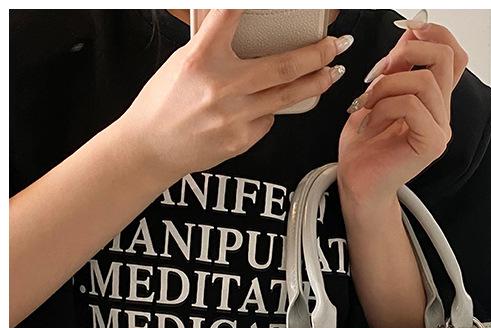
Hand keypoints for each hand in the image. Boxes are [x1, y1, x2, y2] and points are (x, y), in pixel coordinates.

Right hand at [117, 9, 351, 185]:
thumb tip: (247, 37)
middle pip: (283, 66)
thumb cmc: (165, 102)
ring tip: (333, 72)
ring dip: (316, 82)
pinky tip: (262, 107)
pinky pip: (268, 119)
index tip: (280, 0)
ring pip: (288, 96)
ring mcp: (235, 115)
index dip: (251, 5)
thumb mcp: (182, 63)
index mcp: (200, 58)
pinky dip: (270, 109)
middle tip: (337, 44)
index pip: (229, 17)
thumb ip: (214, 48)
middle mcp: (221, 86)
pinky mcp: (243, 139)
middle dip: (318, 53)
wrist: (153, 148)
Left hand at [337, 13, 468, 208]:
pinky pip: (412, 105)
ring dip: (387, 85)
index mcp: (433, 101)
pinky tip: (371, 123)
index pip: (453, 55)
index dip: (434, 33)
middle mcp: (442, 114)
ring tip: (368, 105)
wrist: (357, 183)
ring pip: (425, 81)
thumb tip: (409, 34)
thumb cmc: (363, 146)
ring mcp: (440, 130)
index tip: (405, 32)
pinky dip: (385, 107)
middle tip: (379, 72)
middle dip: (407, 53)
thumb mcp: (377, 93)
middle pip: (446, 58)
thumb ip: (397, 67)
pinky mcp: (432, 144)